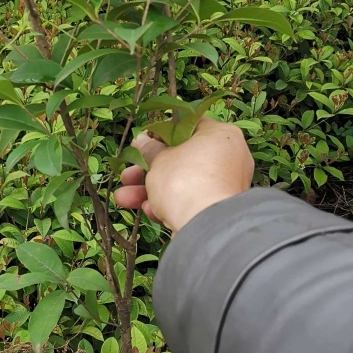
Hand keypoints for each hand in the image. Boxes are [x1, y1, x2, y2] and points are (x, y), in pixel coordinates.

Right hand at [113, 117, 254, 232]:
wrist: (205, 227)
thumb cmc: (184, 181)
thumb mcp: (159, 159)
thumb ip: (149, 149)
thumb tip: (142, 140)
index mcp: (220, 135)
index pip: (189, 125)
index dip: (161, 132)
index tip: (142, 142)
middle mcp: (229, 158)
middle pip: (181, 158)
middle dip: (147, 169)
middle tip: (127, 174)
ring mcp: (225, 185)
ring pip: (182, 182)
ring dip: (149, 189)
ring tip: (123, 198)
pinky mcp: (218, 209)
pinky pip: (190, 200)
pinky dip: (168, 204)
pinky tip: (148, 211)